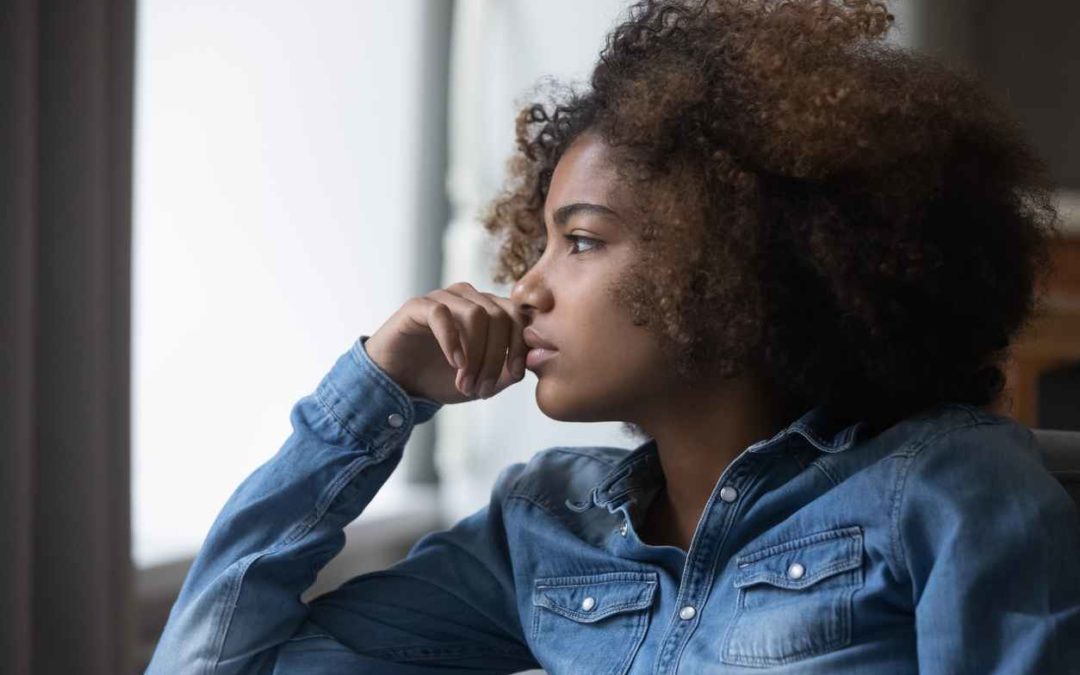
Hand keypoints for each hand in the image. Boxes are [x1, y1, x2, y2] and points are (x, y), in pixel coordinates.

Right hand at [362, 281, 527, 403]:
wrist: (400, 383)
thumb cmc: (443, 379)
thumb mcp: (483, 381)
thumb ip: (509, 370)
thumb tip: (536, 359)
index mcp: (489, 311)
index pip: (517, 315)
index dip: (520, 344)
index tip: (516, 374)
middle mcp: (469, 298)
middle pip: (499, 316)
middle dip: (495, 356)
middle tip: (483, 389)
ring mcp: (444, 298)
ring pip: (476, 314)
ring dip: (475, 355)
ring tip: (466, 384)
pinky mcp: (418, 305)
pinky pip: (442, 313)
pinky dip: (452, 341)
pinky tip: (454, 364)